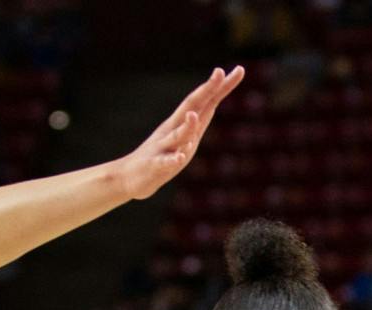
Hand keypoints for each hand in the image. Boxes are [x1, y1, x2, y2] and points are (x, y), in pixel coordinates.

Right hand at [112, 66, 244, 200]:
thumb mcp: (185, 141)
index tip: (240, 69)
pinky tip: (180, 157)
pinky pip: (164, 162)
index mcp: (183, 123)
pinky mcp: (154, 165)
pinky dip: (172, 159)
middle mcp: (173, 129)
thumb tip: (213, 106)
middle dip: (206, 90)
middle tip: (220, 72)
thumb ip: (198, 124)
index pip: (206, 101)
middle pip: (192, 106)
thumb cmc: (163, 157)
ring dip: (186, 126)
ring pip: (177, 135)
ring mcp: (163, 146)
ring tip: (193, 116)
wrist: (132, 177)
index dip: (222, 86)